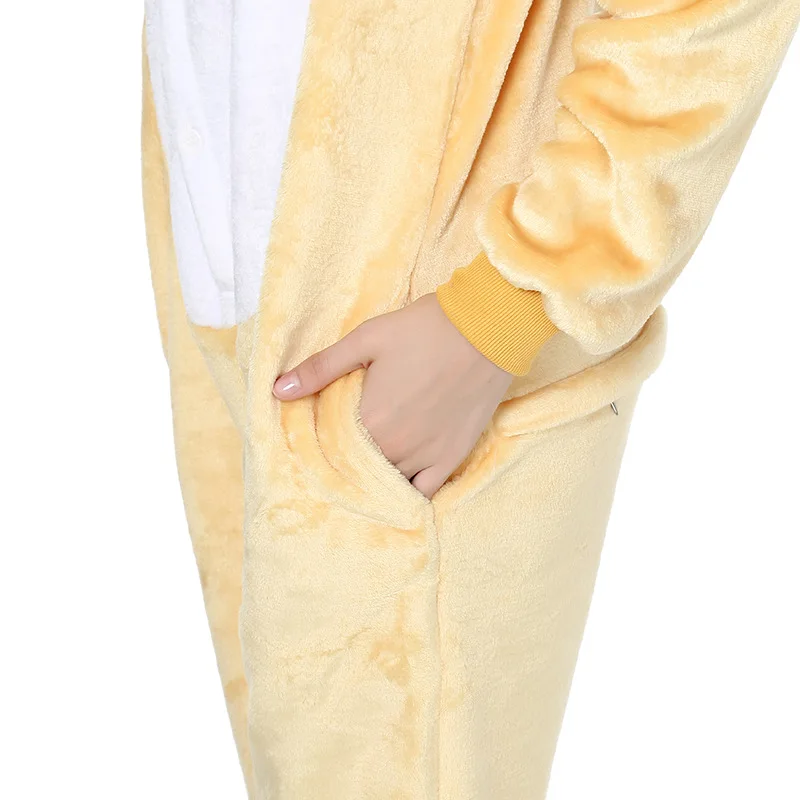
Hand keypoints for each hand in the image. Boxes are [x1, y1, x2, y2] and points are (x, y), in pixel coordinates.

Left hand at [272, 293, 512, 497]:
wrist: (486, 329)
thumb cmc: (422, 329)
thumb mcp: (365, 340)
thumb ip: (320, 368)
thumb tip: (277, 390)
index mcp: (369, 421)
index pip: (332, 451)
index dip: (323, 448)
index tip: (319, 443)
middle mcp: (396, 448)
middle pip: (358, 471)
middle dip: (347, 465)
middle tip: (341, 457)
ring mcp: (426, 456)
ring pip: (389, 484)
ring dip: (374, 480)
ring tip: (365, 472)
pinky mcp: (452, 457)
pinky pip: (425, 492)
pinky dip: (408, 494)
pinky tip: (398, 488)